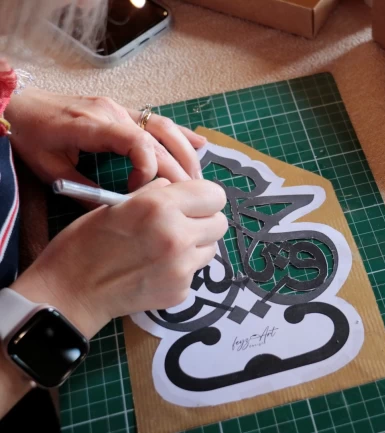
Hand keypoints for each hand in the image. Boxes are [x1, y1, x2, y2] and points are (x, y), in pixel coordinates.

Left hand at [4, 88, 206, 190]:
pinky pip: (158, 121)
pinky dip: (181, 134)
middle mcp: (113, 113)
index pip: (137, 143)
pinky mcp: (123, 110)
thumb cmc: (31, 137)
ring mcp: (120, 109)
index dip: (149, 169)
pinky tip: (200, 145)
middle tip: (189, 197)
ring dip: (185, 153)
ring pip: (164, 128)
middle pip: (157, 140)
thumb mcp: (50, 170)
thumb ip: (83, 191)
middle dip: (177, 169)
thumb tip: (115, 214)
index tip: (141, 192)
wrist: (20, 105)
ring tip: (197, 180)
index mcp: (93, 126)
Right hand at [10, 179, 227, 337]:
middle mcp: (177, 236)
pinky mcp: (180, 290)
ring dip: (195, 246)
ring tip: (165, 248)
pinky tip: (155, 269)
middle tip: (182, 225)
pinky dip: (181, 269)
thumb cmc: (86, 243)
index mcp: (160, 207)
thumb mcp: (116, 205)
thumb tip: (176, 187)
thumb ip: (154, 194)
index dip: (204, 198)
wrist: (71, 292)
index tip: (192, 203)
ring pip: (211, 249)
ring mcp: (181, 267)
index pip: (214, 195)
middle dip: (204, 222)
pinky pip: (194, 272)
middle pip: (220, 223)